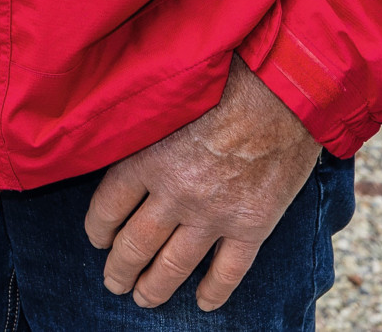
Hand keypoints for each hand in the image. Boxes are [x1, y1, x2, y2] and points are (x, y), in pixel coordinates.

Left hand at [84, 57, 322, 310]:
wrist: (284, 89)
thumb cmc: (224, 79)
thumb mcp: (168, 98)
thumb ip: (142, 125)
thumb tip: (113, 131)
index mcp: (148, 159)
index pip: (107, 207)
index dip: (98, 229)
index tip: (97, 239)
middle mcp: (175, 193)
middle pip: (135, 244)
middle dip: (119, 269)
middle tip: (113, 282)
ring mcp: (213, 214)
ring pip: (174, 265)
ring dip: (155, 287)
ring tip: (143, 299)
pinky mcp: (252, 225)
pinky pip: (228, 272)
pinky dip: (214, 292)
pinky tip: (203, 303)